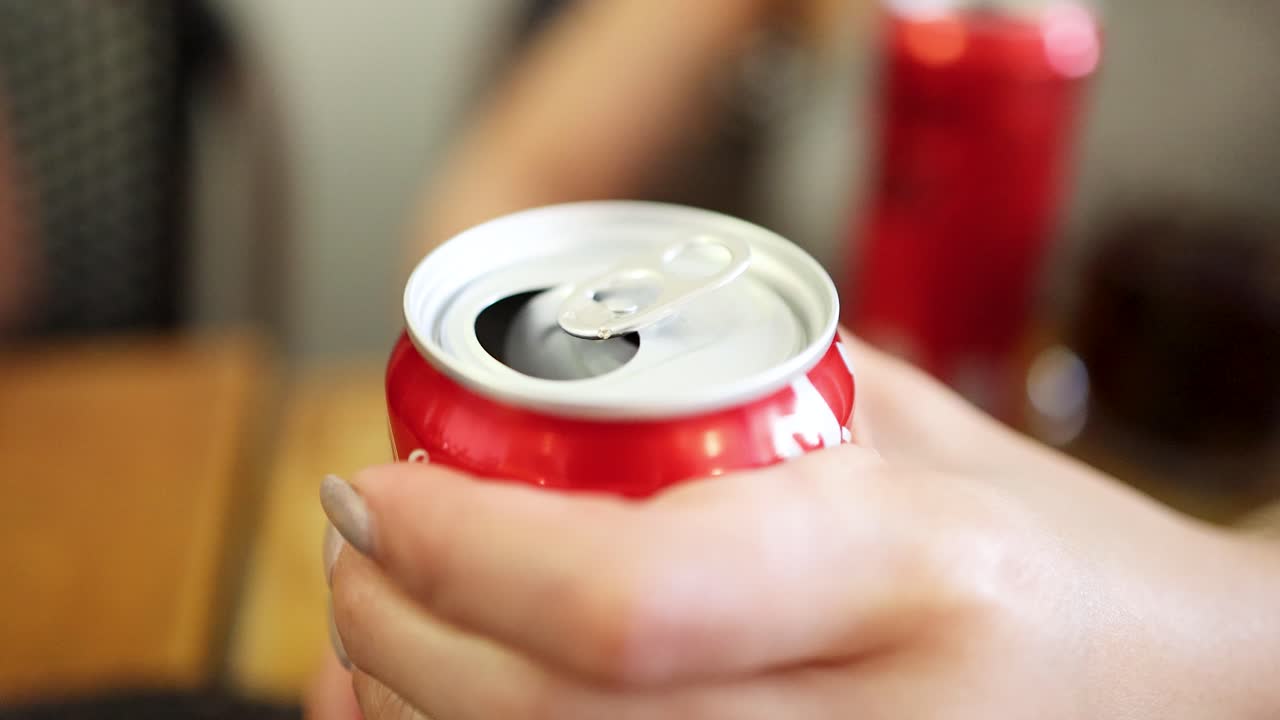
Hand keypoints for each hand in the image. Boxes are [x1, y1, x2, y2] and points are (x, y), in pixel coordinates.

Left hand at [315, 337, 1279, 718]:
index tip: (377, 488)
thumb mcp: (922, 436)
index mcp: (911, 575)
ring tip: (366, 642)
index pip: (628, 596)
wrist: (1189, 696)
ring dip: (414, 719)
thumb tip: (569, 378)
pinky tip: (440, 715)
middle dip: (401, 634)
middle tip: (353, 547)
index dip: (461, 551)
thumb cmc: (1055, 551)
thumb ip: (752, 398)